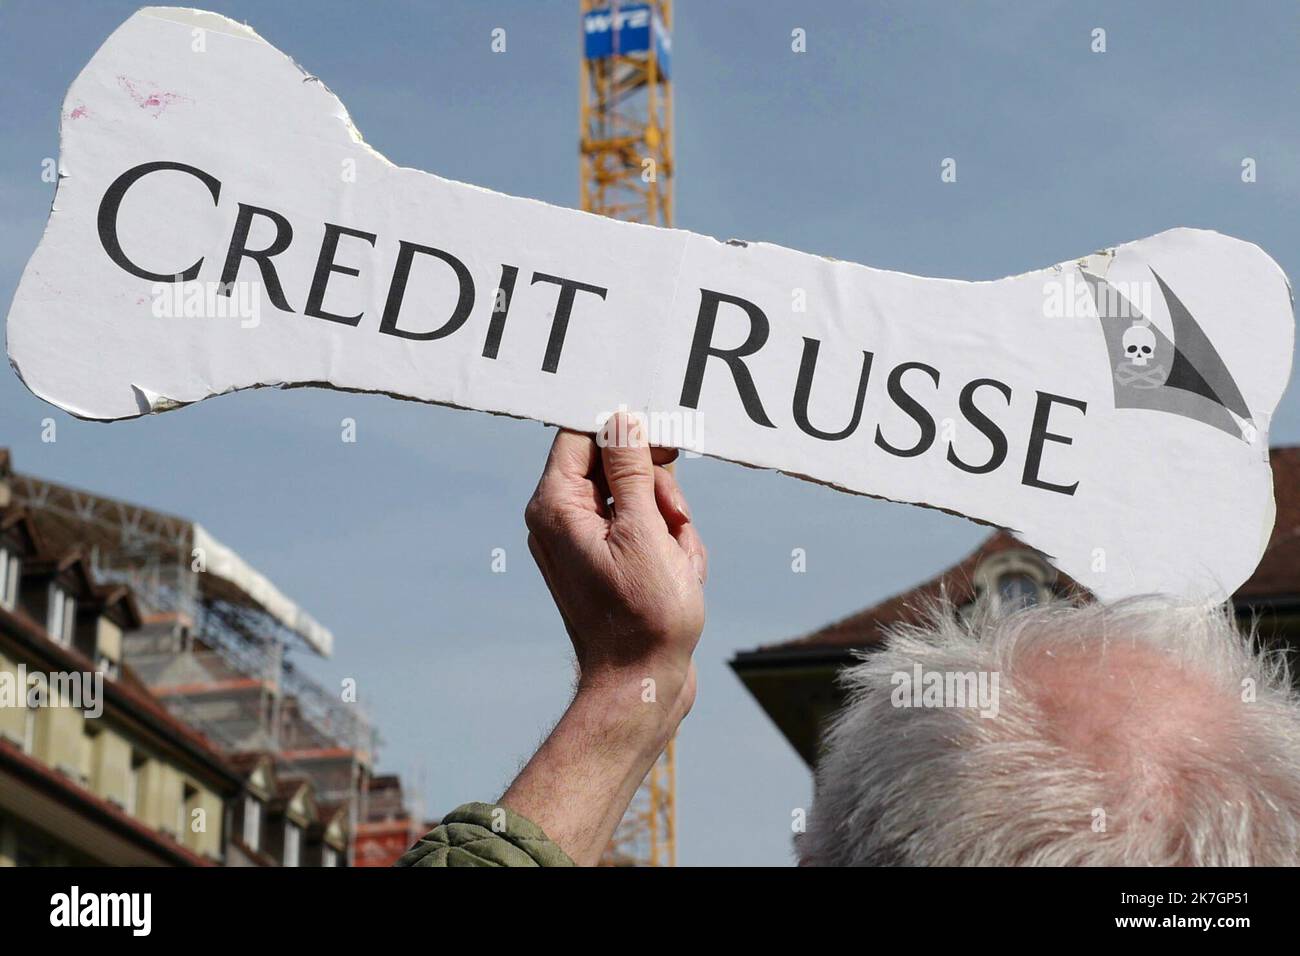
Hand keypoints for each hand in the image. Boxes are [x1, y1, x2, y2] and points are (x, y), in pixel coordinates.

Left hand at [524, 411, 706, 725]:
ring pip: (639, 497)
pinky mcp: (607, 562)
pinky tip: (679, 577)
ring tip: (678, 563)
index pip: (583, 434)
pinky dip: (669, 545)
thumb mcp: (644, 532)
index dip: (628, 431)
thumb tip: (622, 420)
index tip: (665, 445)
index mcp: (556, 506)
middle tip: (672, 523)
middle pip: (618, 465)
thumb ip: (632, 470)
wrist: (642, 686)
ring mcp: (583, 542)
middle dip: (657, 491)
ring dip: (670, 522)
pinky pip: (644, 529)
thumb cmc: (643, 617)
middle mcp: (561, 519)